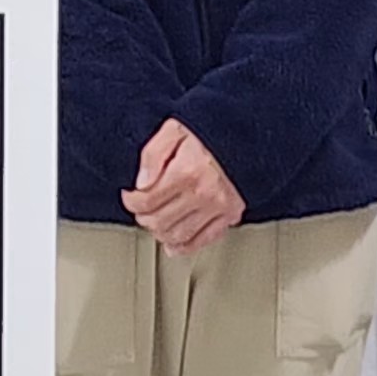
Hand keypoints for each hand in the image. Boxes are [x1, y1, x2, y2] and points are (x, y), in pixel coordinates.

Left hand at [124, 120, 244, 254]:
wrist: (245, 134)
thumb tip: (142, 183)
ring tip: (155, 221)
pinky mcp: (230, 214)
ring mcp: (218, 207)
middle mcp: (203, 192)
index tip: (130, 196)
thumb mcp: (175, 129)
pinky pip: (203, 240)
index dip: (131, 201)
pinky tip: (174, 243)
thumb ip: (153, 153)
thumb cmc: (210, 131)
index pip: (147, 201)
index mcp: (187, 171)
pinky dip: (184, 246)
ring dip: (160, 232)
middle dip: (143, 217)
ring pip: (178, 235)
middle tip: (141, 209)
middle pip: (159, 221)